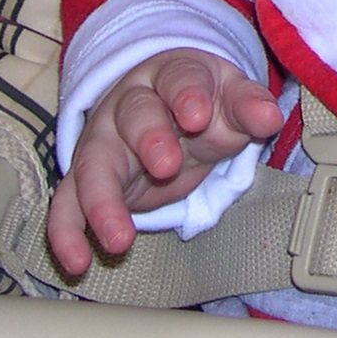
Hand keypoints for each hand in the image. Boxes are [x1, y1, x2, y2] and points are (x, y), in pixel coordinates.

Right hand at [46, 48, 283, 274]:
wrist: (174, 110)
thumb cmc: (205, 104)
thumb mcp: (232, 100)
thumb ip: (249, 107)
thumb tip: (269, 117)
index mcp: (172, 76)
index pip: (179, 78)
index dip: (187, 96)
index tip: (198, 117)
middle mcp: (131, 104)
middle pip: (135, 115)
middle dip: (149, 139)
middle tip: (167, 165)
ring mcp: (104, 141)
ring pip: (93, 164)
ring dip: (102, 201)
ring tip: (118, 237)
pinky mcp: (88, 178)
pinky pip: (68, 203)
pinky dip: (67, 232)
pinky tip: (77, 261)